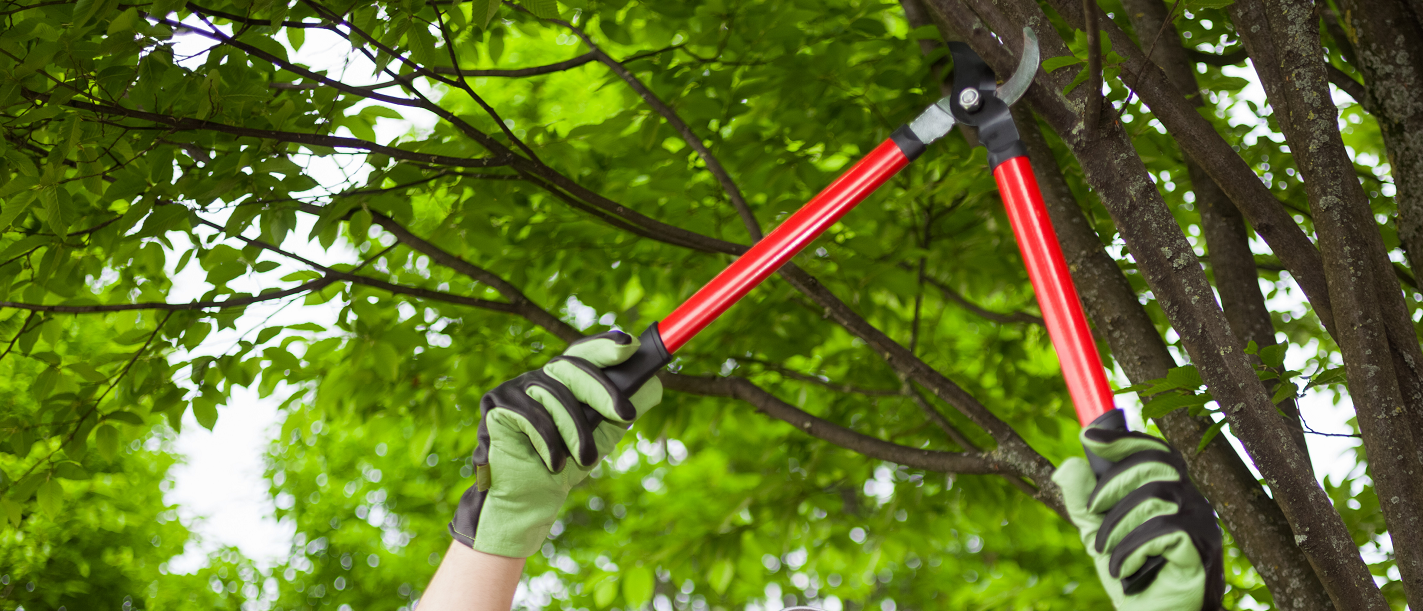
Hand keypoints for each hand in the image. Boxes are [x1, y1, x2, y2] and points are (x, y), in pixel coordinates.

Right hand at [447, 330, 662, 557]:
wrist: (529, 499)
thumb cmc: (565, 465)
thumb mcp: (601, 436)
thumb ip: (621, 410)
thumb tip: (654, 385)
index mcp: (564, 380)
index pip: (585, 353)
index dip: (605, 345)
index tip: (630, 345)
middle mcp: (539, 377)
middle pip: (572, 367)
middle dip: (602, 391)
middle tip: (626, 415)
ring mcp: (515, 387)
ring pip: (554, 395)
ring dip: (575, 432)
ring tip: (585, 460)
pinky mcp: (495, 404)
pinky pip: (530, 415)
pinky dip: (547, 442)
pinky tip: (553, 463)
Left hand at [1051, 410, 1223, 610]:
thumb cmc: (1130, 573)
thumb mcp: (1097, 533)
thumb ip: (1083, 501)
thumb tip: (1068, 465)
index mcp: (1170, 491)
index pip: (1155, 451)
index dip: (1124, 440)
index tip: (1088, 437)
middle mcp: (1192, 501)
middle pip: (1154, 466)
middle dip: (1113, 484)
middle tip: (1093, 511)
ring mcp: (1202, 524)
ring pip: (1155, 498)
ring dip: (1119, 524)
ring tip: (1106, 551)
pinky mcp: (1202, 549)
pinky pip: (1164, 531)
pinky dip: (1133, 548)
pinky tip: (1123, 568)